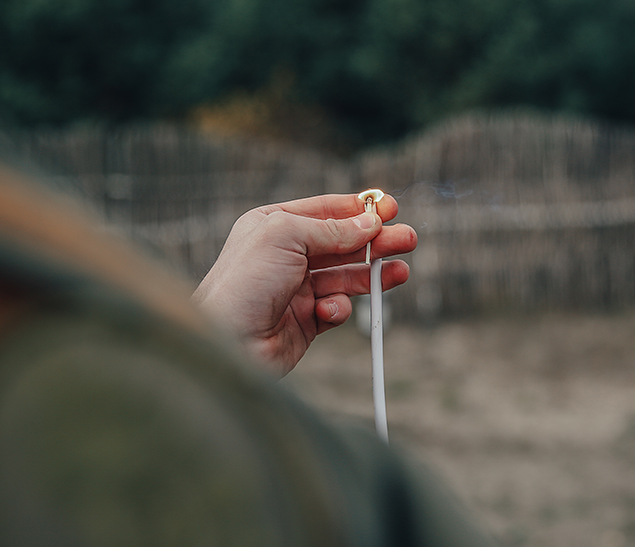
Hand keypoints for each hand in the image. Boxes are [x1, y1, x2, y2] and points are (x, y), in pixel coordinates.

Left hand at [192, 193, 417, 376]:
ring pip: (344, 276)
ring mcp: (295, 289)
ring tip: (399, 273)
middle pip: (342, 243)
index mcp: (273, 226)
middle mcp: (284, 256)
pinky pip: (335, 309)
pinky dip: (339, 308)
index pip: (324, 211)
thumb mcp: (286, 237)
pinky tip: (330, 311)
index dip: (359, 210)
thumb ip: (331, 229)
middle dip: (375, 241)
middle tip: (407, 239)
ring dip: (372, 274)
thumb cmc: (243, 283)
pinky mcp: (305, 321)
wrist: (227, 342)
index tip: (391, 208)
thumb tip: (368, 224)